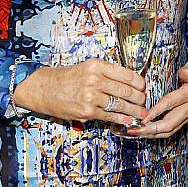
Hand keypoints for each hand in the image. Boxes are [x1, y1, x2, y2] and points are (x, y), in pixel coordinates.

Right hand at [13, 61, 146, 125]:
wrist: (43, 88)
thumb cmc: (66, 78)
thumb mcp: (87, 68)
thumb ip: (106, 74)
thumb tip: (128, 83)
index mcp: (98, 66)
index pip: (127, 75)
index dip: (140, 83)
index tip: (143, 88)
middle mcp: (95, 79)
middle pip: (127, 91)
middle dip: (139, 99)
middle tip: (144, 102)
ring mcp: (91, 96)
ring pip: (121, 105)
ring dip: (134, 111)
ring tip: (141, 113)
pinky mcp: (87, 111)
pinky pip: (110, 116)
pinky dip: (122, 119)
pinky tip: (128, 120)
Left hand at [130, 59, 187, 138]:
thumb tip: (182, 74)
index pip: (171, 103)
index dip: (157, 111)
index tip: (144, 117)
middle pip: (170, 123)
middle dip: (151, 129)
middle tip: (135, 130)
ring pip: (170, 130)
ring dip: (152, 134)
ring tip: (136, 133)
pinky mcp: (186, 119)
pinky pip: (172, 130)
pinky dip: (158, 133)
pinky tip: (146, 132)